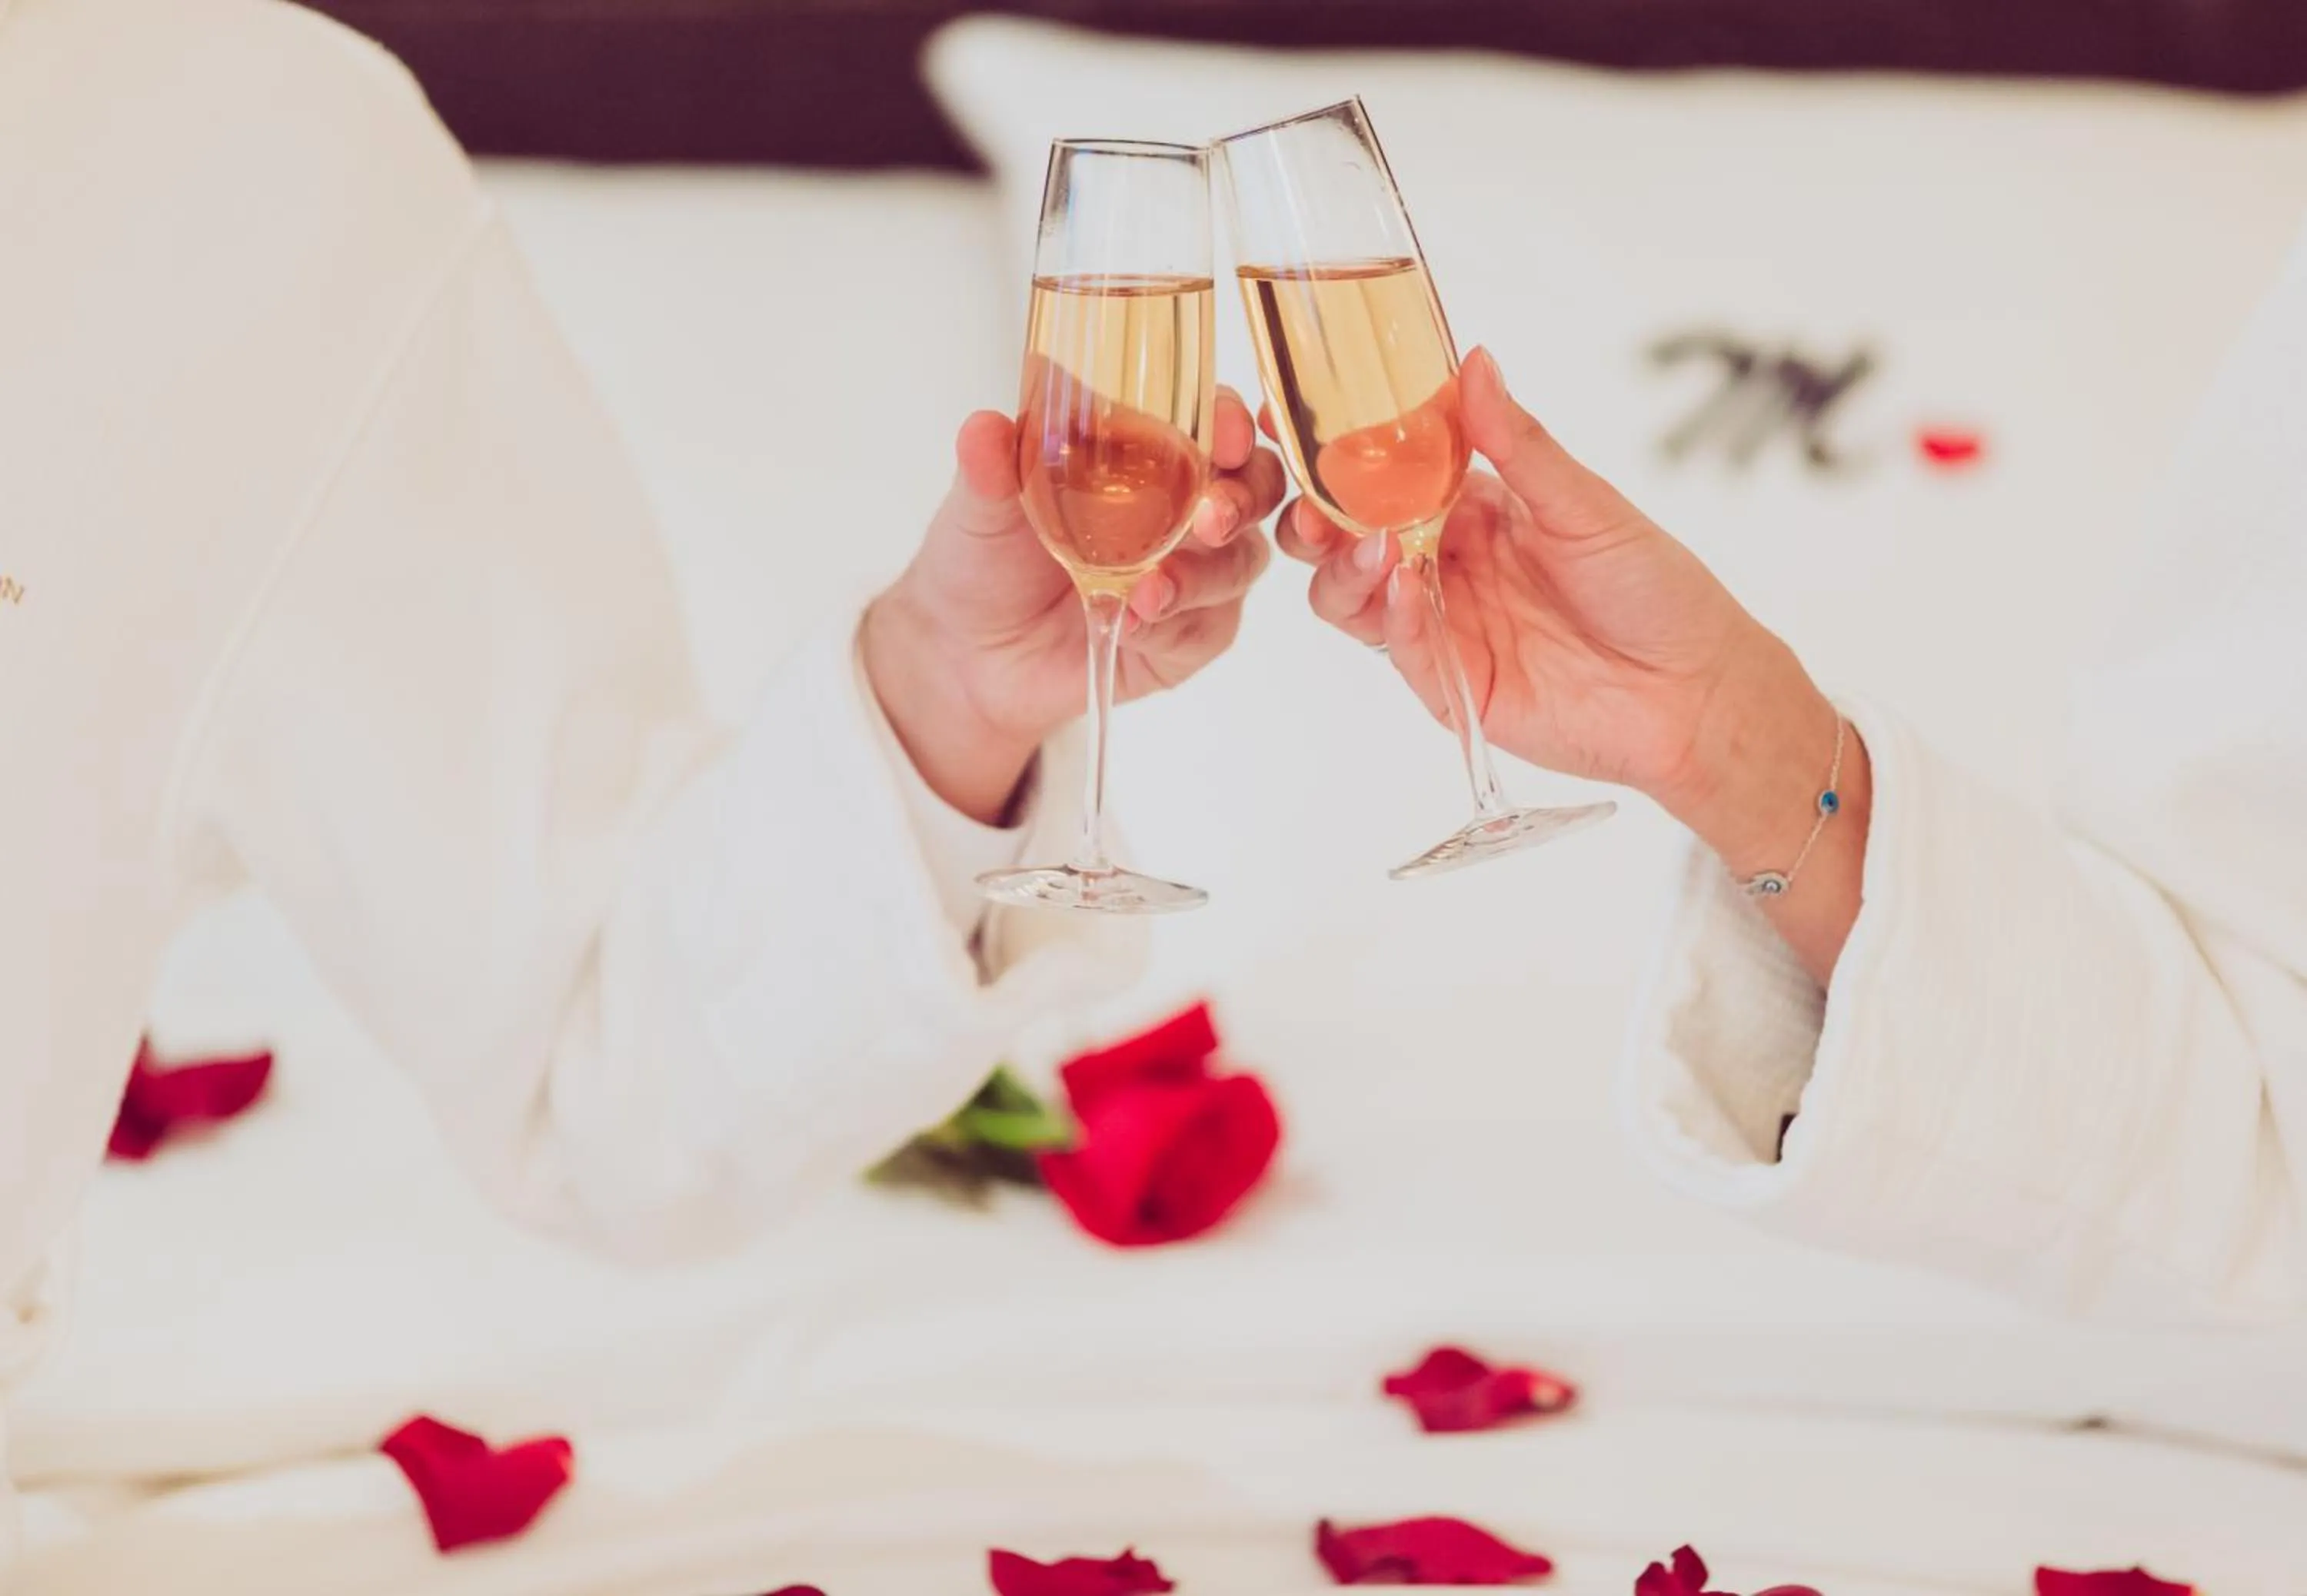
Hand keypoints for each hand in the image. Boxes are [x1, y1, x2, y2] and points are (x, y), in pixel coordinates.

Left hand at [865, 387, 1285, 824]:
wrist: (969, 655)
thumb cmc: (985, 561)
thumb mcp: (980, 507)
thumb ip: (990, 467)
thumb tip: (983, 428)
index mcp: (1148, 454)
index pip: (1214, 423)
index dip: (1230, 421)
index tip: (1223, 432)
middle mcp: (1186, 509)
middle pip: (1256, 488)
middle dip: (1242, 498)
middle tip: (1210, 518)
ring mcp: (1195, 574)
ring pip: (1240, 562)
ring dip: (1202, 574)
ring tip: (1148, 590)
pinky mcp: (1188, 638)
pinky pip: (1208, 629)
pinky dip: (1173, 626)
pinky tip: (1131, 624)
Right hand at [1282, 347, 1865, 978]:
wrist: (1696, 691)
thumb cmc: (1656, 590)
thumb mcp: (1584, 502)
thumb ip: (1517, 441)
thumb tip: (1474, 363)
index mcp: (1474, 509)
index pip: (1387, 474)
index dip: (1344, 455)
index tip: (1312, 430)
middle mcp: (1448, 564)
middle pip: (1351, 538)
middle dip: (1319, 519)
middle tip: (1310, 505)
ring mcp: (1444, 626)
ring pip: (1354, 596)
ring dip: (1346, 568)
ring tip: (1368, 548)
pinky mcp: (1451, 684)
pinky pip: (1399, 649)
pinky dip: (1391, 617)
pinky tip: (1403, 590)